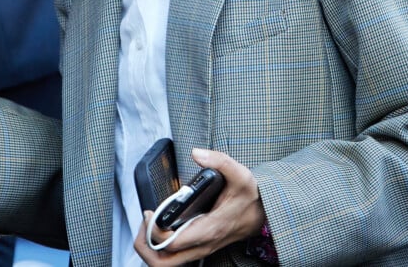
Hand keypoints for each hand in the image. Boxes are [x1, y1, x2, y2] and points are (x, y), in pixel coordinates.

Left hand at [134, 149, 264, 265]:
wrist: (263, 212)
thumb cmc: (250, 196)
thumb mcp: (241, 174)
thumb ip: (219, 161)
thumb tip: (196, 153)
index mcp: (210, 229)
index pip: (173, 243)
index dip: (155, 230)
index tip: (151, 211)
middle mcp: (202, 245)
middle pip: (163, 263)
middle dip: (145, 245)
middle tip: (144, 220)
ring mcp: (200, 249)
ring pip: (166, 264)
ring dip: (150, 248)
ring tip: (148, 223)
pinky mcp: (199, 248)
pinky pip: (173, 258)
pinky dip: (159, 247)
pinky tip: (159, 225)